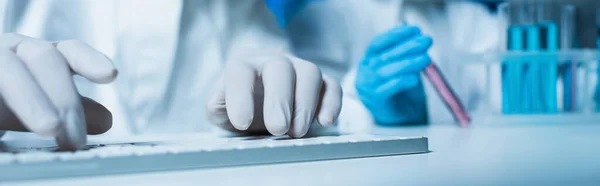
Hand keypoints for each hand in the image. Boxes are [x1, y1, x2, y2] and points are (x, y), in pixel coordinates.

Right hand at [0, 33, 116, 149]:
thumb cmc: (2, 100)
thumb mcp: (35, 105)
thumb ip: (67, 108)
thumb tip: (106, 119)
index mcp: (35, 57)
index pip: (67, 52)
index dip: (88, 60)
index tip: (109, 74)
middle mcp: (10, 51)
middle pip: (44, 60)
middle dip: (64, 96)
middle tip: (75, 136)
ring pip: (10, 68)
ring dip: (33, 99)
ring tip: (50, 127)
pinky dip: (1, 104)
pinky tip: (8, 128)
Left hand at [206, 54, 341, 137]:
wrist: (258, 99)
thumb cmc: (238, 104)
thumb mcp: (219, 108)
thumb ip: (217, 105)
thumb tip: (221, 102)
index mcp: (244, 65)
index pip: (240, 71)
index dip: (241, 96)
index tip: (241, 123)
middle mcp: (273, 62)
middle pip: (280, 68)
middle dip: (280, 100)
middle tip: (277, 128)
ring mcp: (300, 69)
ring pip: (309, 73)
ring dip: (305, 104)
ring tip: (297, 132)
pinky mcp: (321, 84)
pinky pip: (332, 86)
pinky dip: (332, 103)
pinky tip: (325, 122)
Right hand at [355, 25, 431, 124]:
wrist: (400, 119)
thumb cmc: (402, 90)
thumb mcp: (401, 66)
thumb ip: (404, 53)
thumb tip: (413, 33)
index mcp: (368, 60)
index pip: (378, 43)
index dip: (395, 35)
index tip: (413, 29)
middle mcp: (365, 72)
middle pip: (385, 56)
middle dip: (408, 46)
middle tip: (426, 41)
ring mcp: (368, 87)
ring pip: (387, 71)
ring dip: (409, 63)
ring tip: (426, 59)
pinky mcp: (376, 101)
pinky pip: (390, 88)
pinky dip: (403, 81)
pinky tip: (415, 78)